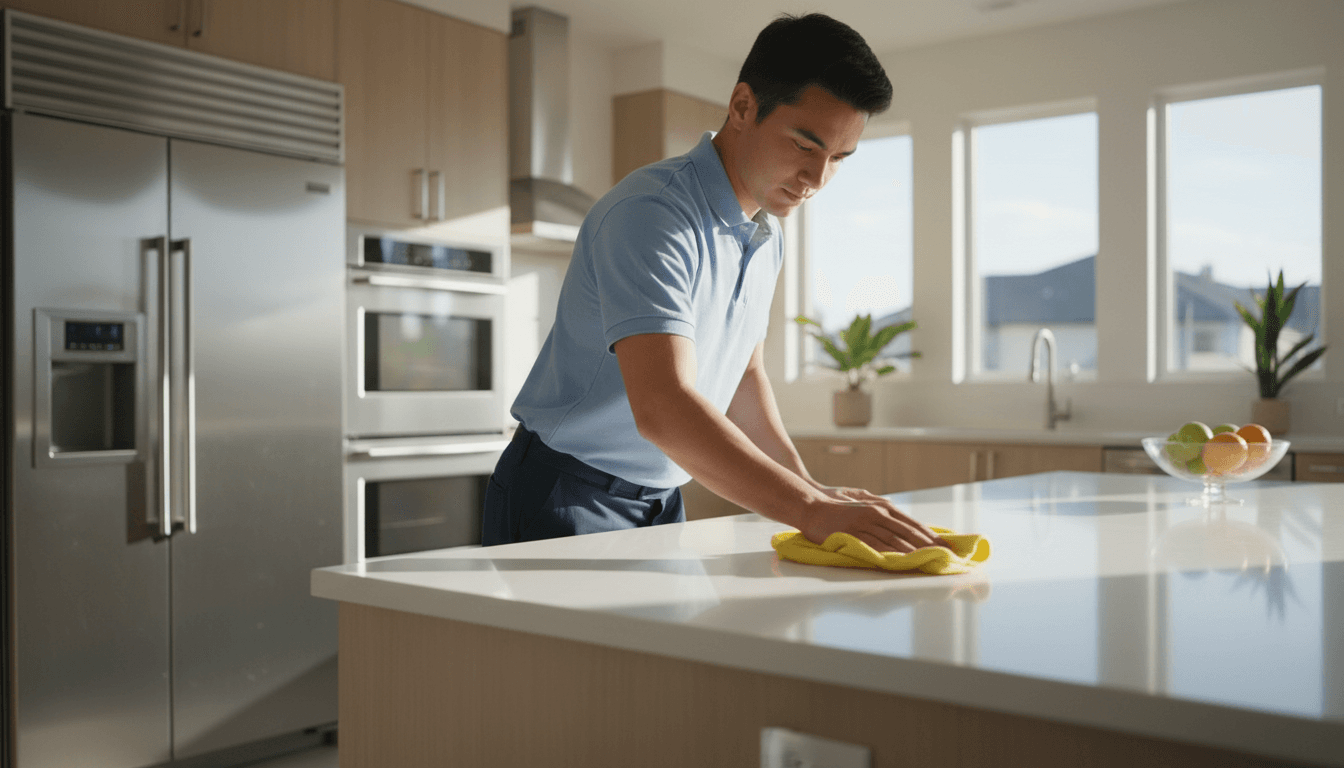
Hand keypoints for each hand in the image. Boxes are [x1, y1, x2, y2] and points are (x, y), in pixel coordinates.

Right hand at [800, 487, 952, 553]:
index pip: (913, 523)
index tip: (947, 545)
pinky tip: (901, 560)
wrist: (813, 508)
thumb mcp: (864, 506)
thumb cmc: (838, 509)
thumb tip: (897, 517)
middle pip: (909, 531)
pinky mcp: (854, 533)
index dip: (931, 535)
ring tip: (930, 561)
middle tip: (947, 556)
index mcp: (883, 507)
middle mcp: (878, 513)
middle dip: (930, 544)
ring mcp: (866, 523)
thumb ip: (881, 512)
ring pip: (895, 539)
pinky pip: (876, 545)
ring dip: (914, 551)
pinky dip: (891, 554)